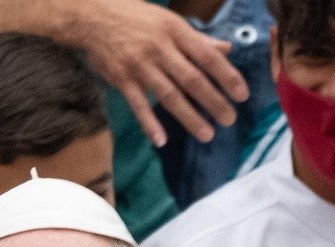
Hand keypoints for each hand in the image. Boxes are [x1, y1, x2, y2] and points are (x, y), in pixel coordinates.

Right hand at [57, 0, 247, 146]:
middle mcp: (159, 49)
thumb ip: (197, 38)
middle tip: (229, 119)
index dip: (227, 76)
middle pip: (192, 79)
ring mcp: (139, 66)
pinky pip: (138, 105)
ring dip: (189, 117)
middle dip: (213, 101)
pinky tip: (161, 140)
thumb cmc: (135, 18)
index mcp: (175, 32)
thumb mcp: (169, 21)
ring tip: (207, 134)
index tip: (242, 95)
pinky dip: (149, 123)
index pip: (207, 56)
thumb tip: (226, 48)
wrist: (92, 17)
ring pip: (169, 95)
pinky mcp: (122, 79)